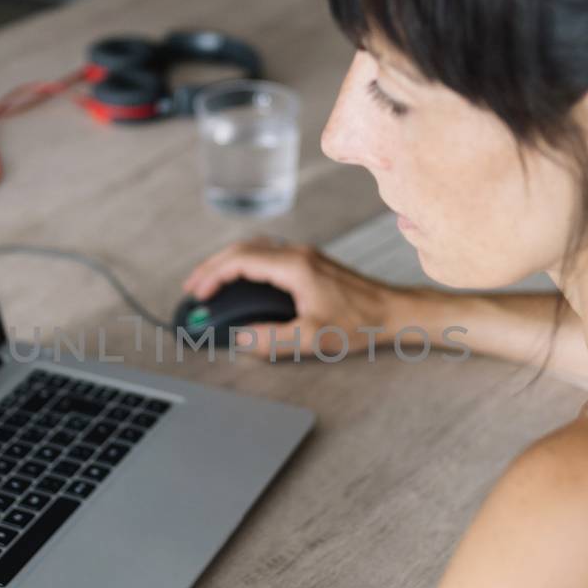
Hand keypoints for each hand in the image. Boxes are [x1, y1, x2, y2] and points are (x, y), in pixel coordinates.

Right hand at [181, 239, 398, 357]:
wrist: (394, 312)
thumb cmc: (360, 324)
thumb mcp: (312, 339)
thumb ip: (272, 339)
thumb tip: (241, 338)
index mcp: (294, 266)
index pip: (241, 260)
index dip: (213, 275)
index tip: (198, 293)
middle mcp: (298, 254)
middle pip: (243, 249)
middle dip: (213, 266)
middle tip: (193, 287)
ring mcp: (305, 255)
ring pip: (256, 248)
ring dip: (229, 262)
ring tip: (211, 283)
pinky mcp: (311, 262)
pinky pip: (269, 254)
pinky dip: (247, 264)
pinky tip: (243, 280)